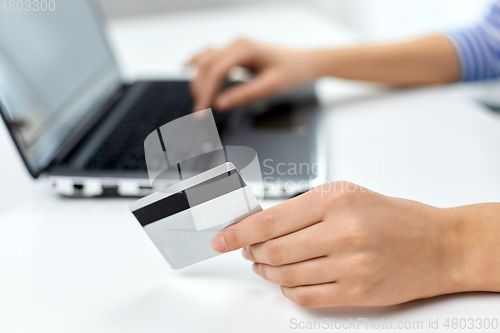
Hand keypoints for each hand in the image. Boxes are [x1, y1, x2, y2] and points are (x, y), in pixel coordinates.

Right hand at [187, 39, 315, 110]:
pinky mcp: (236, 52)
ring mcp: (235, 46)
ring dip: (199, 79)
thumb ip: (244, 95)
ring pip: (207, 61)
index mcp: (244, 49)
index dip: (205, 92)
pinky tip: (188, 67)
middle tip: (199, 112)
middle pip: (207, 66)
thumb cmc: (292, 72)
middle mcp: (237, 44)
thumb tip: (220, 104)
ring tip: (197, 101)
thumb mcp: (270, 86)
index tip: (200, 111)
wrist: (305, 62)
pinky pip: (212, 56)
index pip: (215, 71)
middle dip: (200, 89)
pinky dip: (200, 64)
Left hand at [211, 181, 469, 306]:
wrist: (438, 244)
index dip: (238, 232)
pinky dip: (288, 289)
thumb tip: (261, 224)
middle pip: (273, 251)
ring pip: (285, 275)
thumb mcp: (347, 195)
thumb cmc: (393, 216)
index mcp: (335, 200)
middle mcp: (341, 232)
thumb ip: (302, 209)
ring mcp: (350, 265)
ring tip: (266, 264)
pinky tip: (289, 280)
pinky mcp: (356, 292)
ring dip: (268, 271)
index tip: (221, 238)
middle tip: (248, 250)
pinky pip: (305, 296)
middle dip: (252, 252)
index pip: (270, 221)